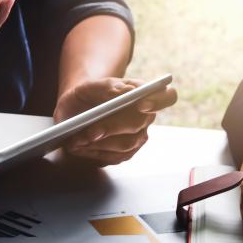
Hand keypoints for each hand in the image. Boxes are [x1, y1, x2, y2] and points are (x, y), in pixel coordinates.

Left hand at [55, 78, 177, 165]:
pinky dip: (95, 153)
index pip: (167, 96)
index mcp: (143, 94)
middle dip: (113, 128)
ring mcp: (137, 137)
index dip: (158, 101)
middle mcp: (146, 117)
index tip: (141, 104)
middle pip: (139, 124)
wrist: (75, 110)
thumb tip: (123, 93)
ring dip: (100, 143)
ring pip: (126, 144)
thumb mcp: (88, 86)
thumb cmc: (85, 95)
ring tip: (77, 140)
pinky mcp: (126, 153)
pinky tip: (80, 147)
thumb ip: (106, 86)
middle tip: (91, 131)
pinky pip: (115, 157)